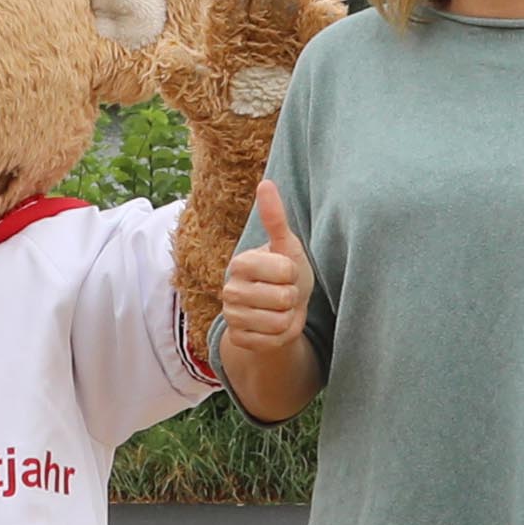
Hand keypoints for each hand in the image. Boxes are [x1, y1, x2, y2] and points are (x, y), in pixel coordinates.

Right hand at [217, 174, 314, 366]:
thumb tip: (265, 183)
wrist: (279, 310)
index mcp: (241, 262)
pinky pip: (271, 342)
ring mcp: (231, 316)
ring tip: (281, 310)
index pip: (284, 272)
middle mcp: (229, 289)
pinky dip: (281, 336)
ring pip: (278, 322)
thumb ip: (275, 218)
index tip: (286, 272)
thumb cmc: (285, 273)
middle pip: (282, 299)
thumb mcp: (287, 246)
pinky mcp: (238, 339)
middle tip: (284, 292)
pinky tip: (274, 326)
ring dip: (288, 318)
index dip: (293, 274)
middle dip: (292, 298)